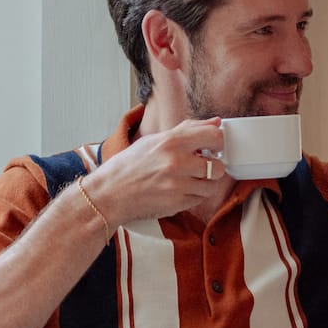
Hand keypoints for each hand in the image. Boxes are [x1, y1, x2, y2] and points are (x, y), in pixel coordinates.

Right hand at [86, 118, 228, 225]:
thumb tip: (216, 123)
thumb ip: (188, 129)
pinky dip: (194, 195)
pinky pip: (199, 199)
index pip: (214, 136)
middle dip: (214, 167)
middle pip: (218, 166)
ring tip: (191, 179)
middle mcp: (176, 162)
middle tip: (203, 166)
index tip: (214, 146)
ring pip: (212, 186)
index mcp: (171, 141)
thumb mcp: (155, 140)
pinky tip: (180, 190)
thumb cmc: (129, 165)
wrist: (110, 194)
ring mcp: (178, 185)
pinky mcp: (177, 204)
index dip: (218, 142)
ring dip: (205, 183)